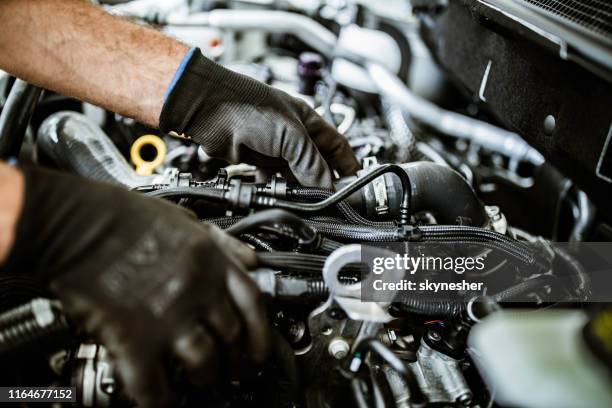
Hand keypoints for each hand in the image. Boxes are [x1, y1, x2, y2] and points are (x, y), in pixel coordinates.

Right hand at [3, 166, 268, 406]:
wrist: (79, 222)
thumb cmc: (127, 217)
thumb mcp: (187, 220)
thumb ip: (221, 243)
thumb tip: (247, 258)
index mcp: (210, 262)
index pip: (252, 304)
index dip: (260, 333)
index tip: (259, 350)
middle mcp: (196, 290)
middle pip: (231, 336)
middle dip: (234, 357)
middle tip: (231, 367)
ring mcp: (167, 316)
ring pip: (203, 363)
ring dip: (204, 376)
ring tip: (200, 379)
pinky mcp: (132, 338)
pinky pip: (153, 383)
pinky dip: (160, 399)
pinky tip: (162, 400)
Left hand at [159, 48, 359, 187]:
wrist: (208, 110)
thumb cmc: (247, 107)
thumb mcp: (291, 136)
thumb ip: (311, 163)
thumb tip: (325, 186)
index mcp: (307, 122)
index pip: (337, 146)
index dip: (348, 165)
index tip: (355, 184)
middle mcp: (292, 135)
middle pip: (315, 164)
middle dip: (322, 182)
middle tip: (328, 200)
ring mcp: (274, 148)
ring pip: (294, 175)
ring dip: (299, 189)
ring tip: (305, 202)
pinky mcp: (255, 160)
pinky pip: (272, 180)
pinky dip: (277, 189)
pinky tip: (279, 196)